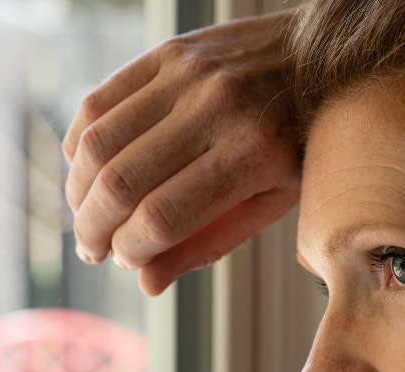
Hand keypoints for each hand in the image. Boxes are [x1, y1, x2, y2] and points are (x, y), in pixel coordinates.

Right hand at [62, 10, 301, 296]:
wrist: (326, 58)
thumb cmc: (301, 143)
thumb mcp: (273, 201)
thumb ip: (209, 242)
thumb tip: (146, 284)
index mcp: (252, 154)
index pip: (162, 217)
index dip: (130, 249)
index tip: (126, 261)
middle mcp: (216, 109)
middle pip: (121, 183)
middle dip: (93, 229)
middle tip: (92, 249)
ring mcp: (187, 75)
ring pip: (99, 142)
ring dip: (78, 190)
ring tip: (85, 215)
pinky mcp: (167, 53)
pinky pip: (99, 102)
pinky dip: (80, 145)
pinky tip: (87, 171)